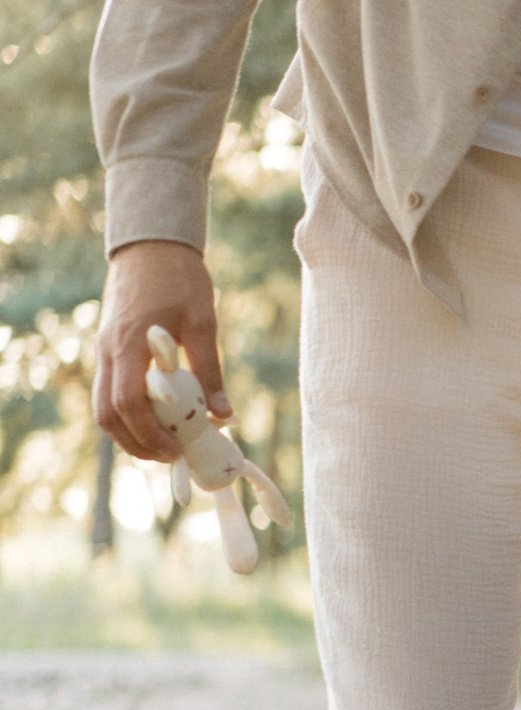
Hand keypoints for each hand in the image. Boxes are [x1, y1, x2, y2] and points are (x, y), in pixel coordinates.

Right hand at [97, 240, 226, 461]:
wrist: (151, 247)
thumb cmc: (180, 280)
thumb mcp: (203, 324)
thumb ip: (209, 370)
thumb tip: (224, 415)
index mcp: (130, 345)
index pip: (127, 403)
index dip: (149, 434)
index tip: (175, 450)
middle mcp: (109, 351)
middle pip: (107, 413)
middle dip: (135, 443)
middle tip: (170, 457)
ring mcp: (104, 350)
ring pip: (103, 405)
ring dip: (129, 432)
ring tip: (164, 445)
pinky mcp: (109, 349)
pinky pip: (109, 391)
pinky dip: (127, 414)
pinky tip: (156, 421)